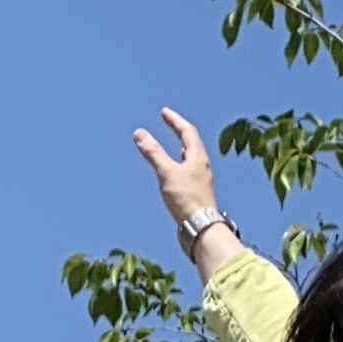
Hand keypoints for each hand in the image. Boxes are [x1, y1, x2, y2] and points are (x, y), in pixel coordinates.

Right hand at [133, 106, 219, 237]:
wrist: (201, 228)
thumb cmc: (186, 200)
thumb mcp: (167, 173)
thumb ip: (153, 153)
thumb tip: (139, 133)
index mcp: (198, 157)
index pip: (187, 131)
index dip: (175, 120)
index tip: (165, 113)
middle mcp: (203, 167)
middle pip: (192, 144)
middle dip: (181, 132)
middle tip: (171, 123)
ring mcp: (202, 181)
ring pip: (193, 159)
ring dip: (184, 150)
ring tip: (178, 146)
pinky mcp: (198, 195)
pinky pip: (190, 174)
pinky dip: (183, 167)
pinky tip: (179, 176)